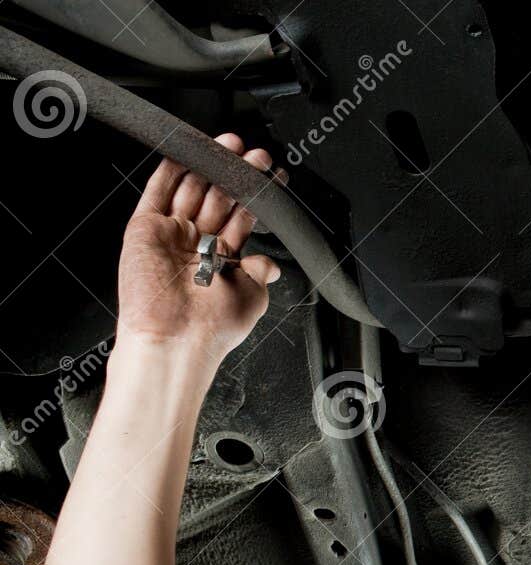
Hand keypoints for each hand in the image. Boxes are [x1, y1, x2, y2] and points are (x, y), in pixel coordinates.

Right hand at [116, 133, 281, 360]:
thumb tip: (271, 261)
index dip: (255, 196)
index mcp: (222, 260)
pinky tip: (185, 152)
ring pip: (191, 189)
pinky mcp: (145, 228)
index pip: (242, 217)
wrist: (176, 339)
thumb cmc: (213, 328)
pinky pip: (157, 192)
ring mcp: (171, 235)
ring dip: (208, 165)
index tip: (272, 176)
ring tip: (229, 145)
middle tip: (253, 154)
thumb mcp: (251, 295)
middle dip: (235, 174)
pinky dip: (170, 170)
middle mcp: (197, 245)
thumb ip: (260, 270)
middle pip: (218, 198)